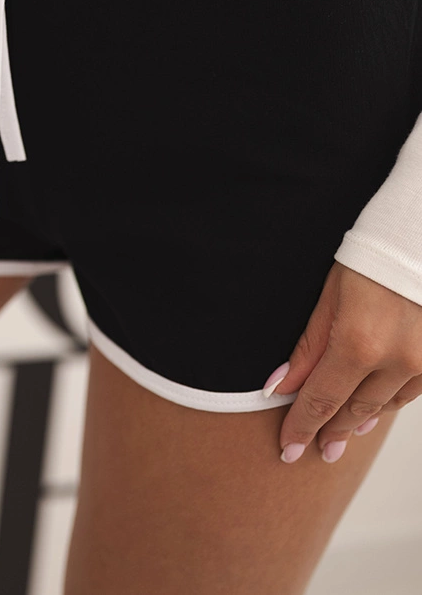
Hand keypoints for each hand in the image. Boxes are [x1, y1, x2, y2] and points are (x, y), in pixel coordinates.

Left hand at [265, 260, 421, 462]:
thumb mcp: (331, 296)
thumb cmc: (373, 257)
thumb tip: (282, 387)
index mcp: (359, 342)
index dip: (302, 427)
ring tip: (341, 435)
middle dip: (331, 432)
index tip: (287, 448)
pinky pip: (411, 392)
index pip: (322, 400)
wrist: (420, 237)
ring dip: (361, 420)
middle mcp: (396, 360)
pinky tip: (374, 408)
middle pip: (355, 410)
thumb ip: (309, 347)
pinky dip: (388, 401)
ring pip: (386, 406)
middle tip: (315, 452)